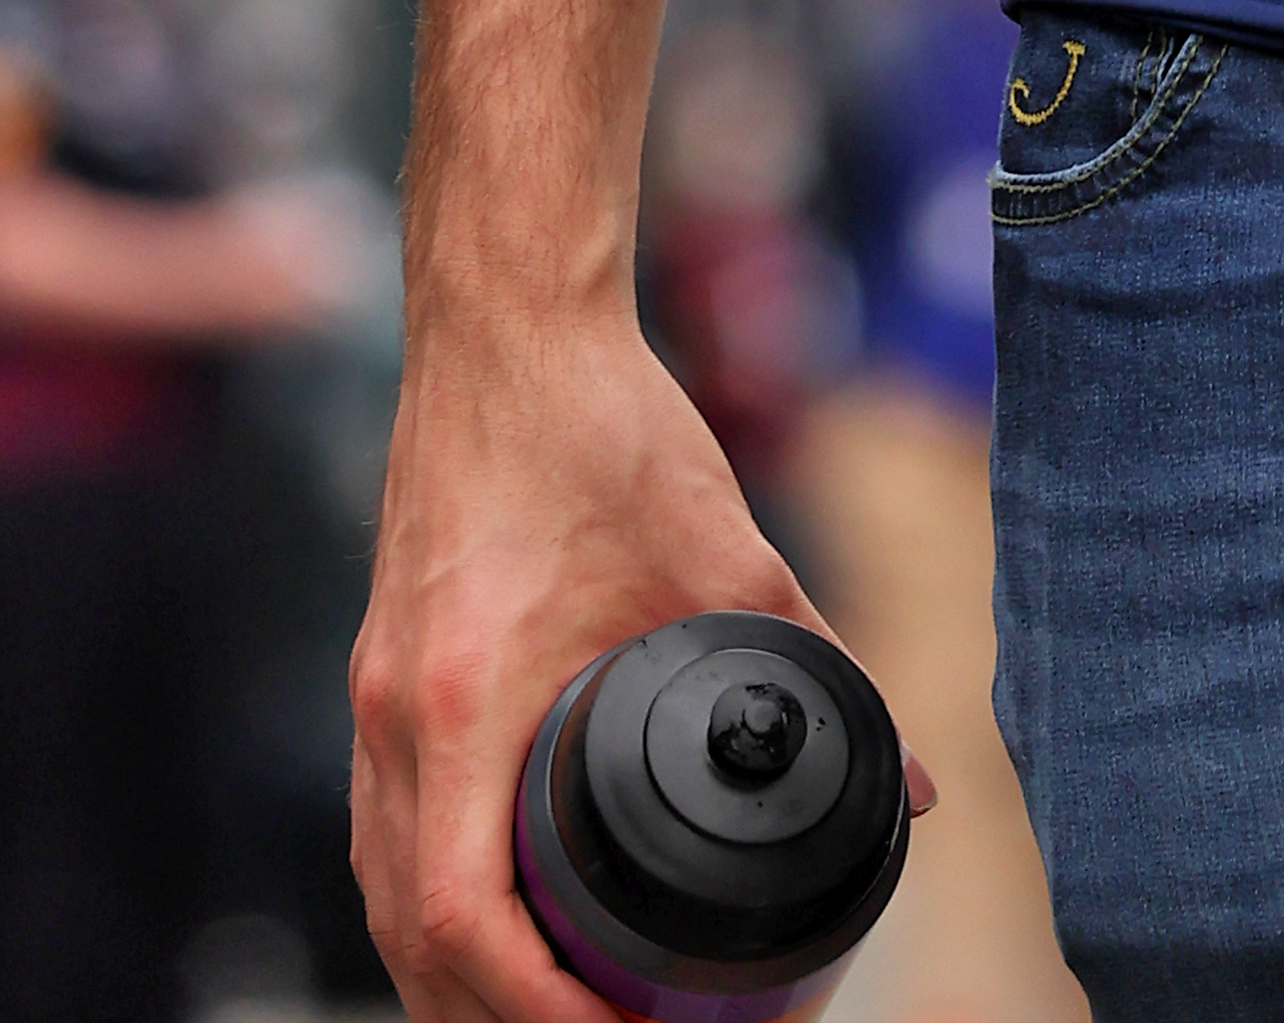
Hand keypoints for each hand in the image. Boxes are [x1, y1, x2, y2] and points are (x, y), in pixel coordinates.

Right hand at [350, 303, 897, 1022]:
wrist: (506, 329)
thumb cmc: (603, 426)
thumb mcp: (725, 552)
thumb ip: (818, 662)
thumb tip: (907, 783)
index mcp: (463, 697)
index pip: (465, 914)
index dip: (534, 1004)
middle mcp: (395, 716)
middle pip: (410, 936)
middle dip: (496, 1018)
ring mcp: (375, 702)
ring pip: (386, 897)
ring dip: (457, 978)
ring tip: (554, 1020)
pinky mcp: (380, 677)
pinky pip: (386, 837)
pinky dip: (433, 908)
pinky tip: (492, 932)